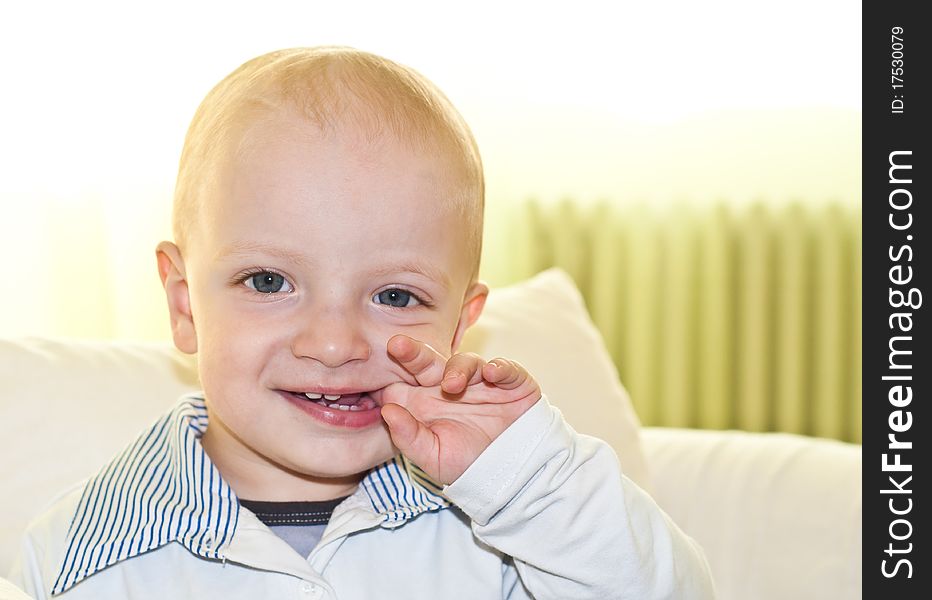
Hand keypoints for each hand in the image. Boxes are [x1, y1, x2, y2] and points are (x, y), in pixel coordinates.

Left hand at [380, 334, 541, 484]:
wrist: (512, 474)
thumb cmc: (468, 465)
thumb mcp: (433, 458)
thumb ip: (408, 437)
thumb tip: (387, 411)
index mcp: (424, 401)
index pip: (403, 380)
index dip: (390, 374)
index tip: (372, 370)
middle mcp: (448, 386)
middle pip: (427, 362)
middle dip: (412, 352)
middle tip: (397, 345)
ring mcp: (480, 382)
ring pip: (465, 362)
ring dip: (458, 369)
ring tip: (452, 385)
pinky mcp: (510, 382)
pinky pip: (505, 368)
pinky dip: (500, 368)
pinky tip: (492, 374)